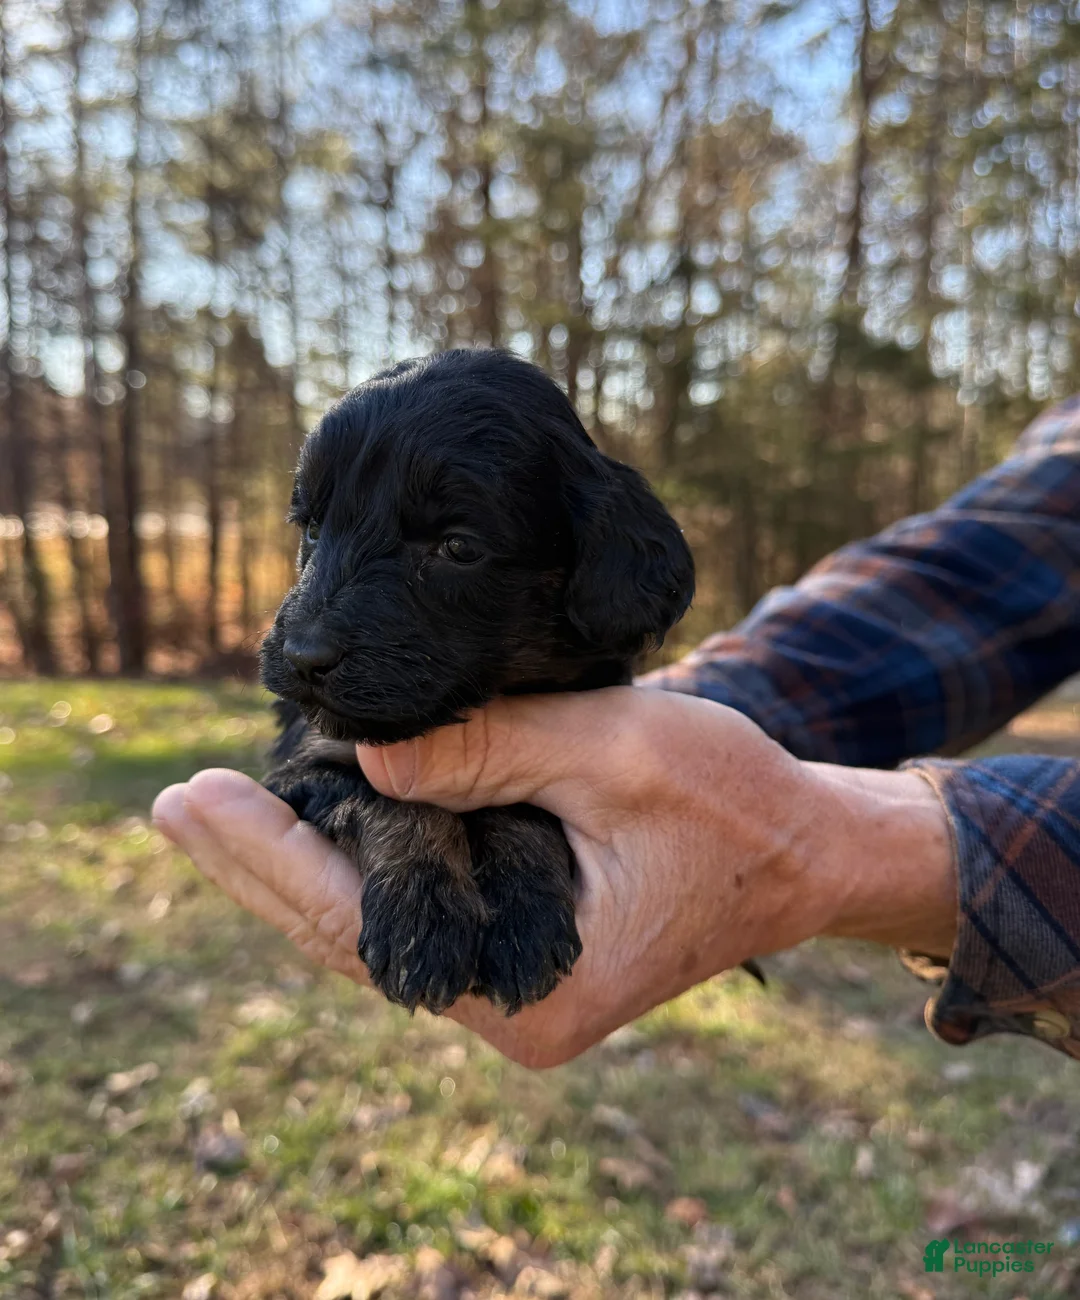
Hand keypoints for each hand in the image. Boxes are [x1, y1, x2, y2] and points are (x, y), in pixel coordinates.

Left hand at [152, 688, 954, 1066]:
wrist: (808, 852)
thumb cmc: (735, 803)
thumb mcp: (618, 753)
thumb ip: (491, 752)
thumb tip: (364, 759)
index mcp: (530, 990)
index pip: (363, 927)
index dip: (271, 860)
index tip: (196, 801)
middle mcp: (507, 1006)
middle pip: (348, 937)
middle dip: (260, 865)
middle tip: (174, 803)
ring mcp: (510, 982)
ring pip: (374, 927)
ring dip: (297, 865)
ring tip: (212, 811)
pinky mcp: (518, 944)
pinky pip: (414, 909)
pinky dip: (355, 863)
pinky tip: (308, 822)